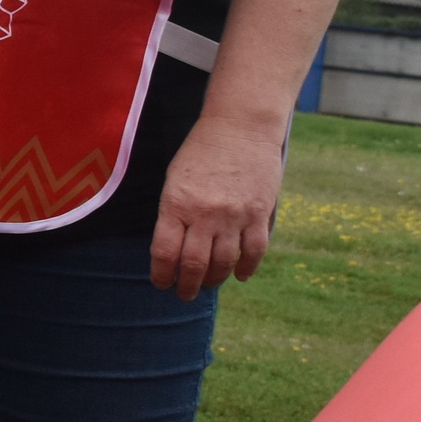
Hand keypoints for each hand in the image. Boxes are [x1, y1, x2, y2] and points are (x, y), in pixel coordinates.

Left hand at [151, 114, 284, 295]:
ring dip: (214, 280)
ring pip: (224, 263)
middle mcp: (204, 214)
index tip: (161, 284)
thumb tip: (174, 248)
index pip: (164, 253)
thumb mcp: (174, 180)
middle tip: (184, 294)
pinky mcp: (259, 213)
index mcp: (175, 205)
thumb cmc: (199, 152)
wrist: (239, 127)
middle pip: (194, 264)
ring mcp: (234, 216)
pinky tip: (239, 275)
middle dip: (187, 286)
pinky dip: (246, 268)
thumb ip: (173, 213)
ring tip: (208, 285)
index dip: (162, 275)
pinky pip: (254, 251)